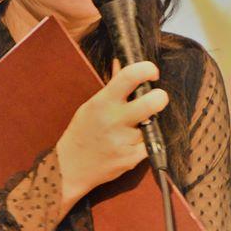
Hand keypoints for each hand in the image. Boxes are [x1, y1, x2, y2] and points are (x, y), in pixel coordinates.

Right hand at [56, 60, 168, 204]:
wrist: (70, 167)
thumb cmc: (82, 132)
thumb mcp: (92, 106)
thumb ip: (112, 86)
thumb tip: (121, 62)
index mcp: (103, 103)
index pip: (129, 77)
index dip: (146, 69)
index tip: (152, 72)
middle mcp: (114, 120)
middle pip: (153, 102)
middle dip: (160, 97)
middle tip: (157, 98)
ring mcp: (123, 141)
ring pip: (152, 125)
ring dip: (148, 125)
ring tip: (132, 129)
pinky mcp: (131, 159)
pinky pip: (150, 145)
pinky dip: (145, 143)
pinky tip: (131, 144)